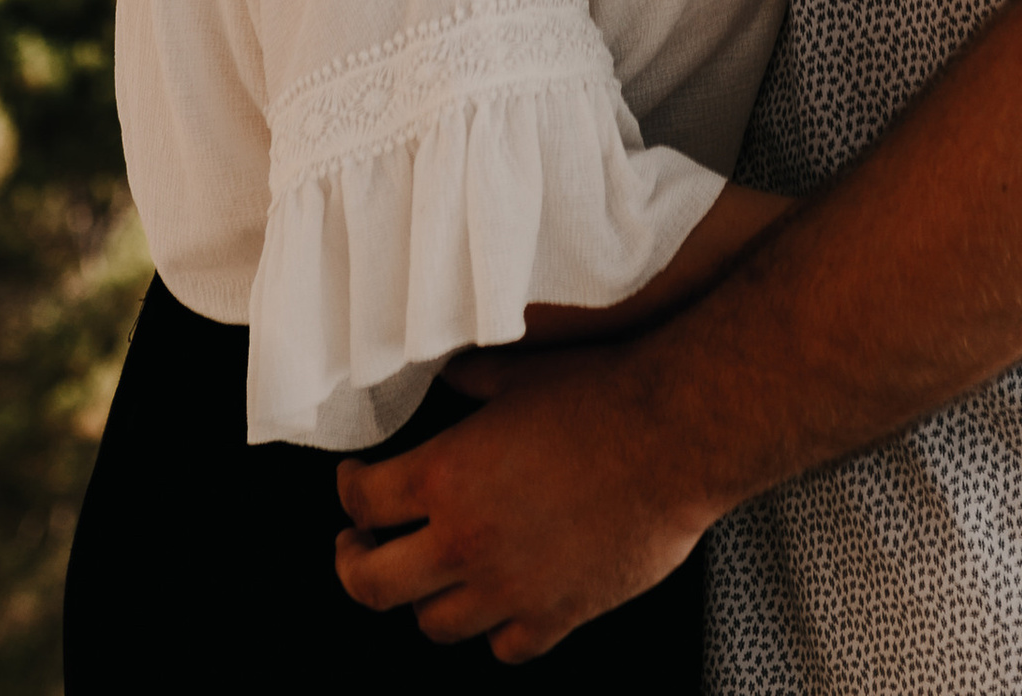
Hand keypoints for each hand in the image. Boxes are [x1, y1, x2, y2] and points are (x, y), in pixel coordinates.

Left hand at [335, 344, 708, 661]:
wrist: (673, 436)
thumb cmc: (602, 395)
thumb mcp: (519, 372)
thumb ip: (470, 381)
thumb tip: (447, 375)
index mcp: (445, 476)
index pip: (362, 502)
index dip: (347, 492)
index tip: (353, 484)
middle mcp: (465, 542)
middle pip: (372, 585)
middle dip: (353, 565)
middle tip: (355, 550)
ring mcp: (509, 589)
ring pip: (434, 625)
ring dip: (423, 599)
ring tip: (428, 578)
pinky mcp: (556, 616)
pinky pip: (504, 648)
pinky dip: (494, 632)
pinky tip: (498, 607)